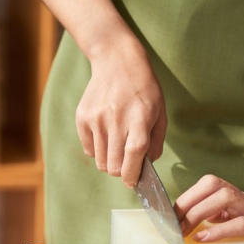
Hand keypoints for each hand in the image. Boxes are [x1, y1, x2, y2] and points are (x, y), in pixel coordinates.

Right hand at [76, 41, 166, 186]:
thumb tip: (147, 165)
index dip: (133, 174)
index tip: (133, 182)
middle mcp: (116, 119)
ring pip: (100, 162)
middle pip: (113, 165)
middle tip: (127, 164)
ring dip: (110, 162)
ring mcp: (96, 119)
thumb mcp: (160, 111)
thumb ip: (156, 141)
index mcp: (139, 118)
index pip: (133, 155)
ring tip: (117, 146)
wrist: (116, 61)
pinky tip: (106, 135)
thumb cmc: (144, 89)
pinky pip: (89, 150)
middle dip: (121, 171)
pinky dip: (98, 150)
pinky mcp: (82, 118)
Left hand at [175, 175, 243, 243]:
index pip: (208, 187)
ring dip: (197, 213)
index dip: (185, 198)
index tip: (167, 217)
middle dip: (185, 202)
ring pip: (221, 198)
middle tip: (170, 226)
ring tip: (182, 232)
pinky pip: (242, 223)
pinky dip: (220, 230)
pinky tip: (204, 239)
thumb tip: (206, 226)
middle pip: (209, 185)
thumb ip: (235, 221)